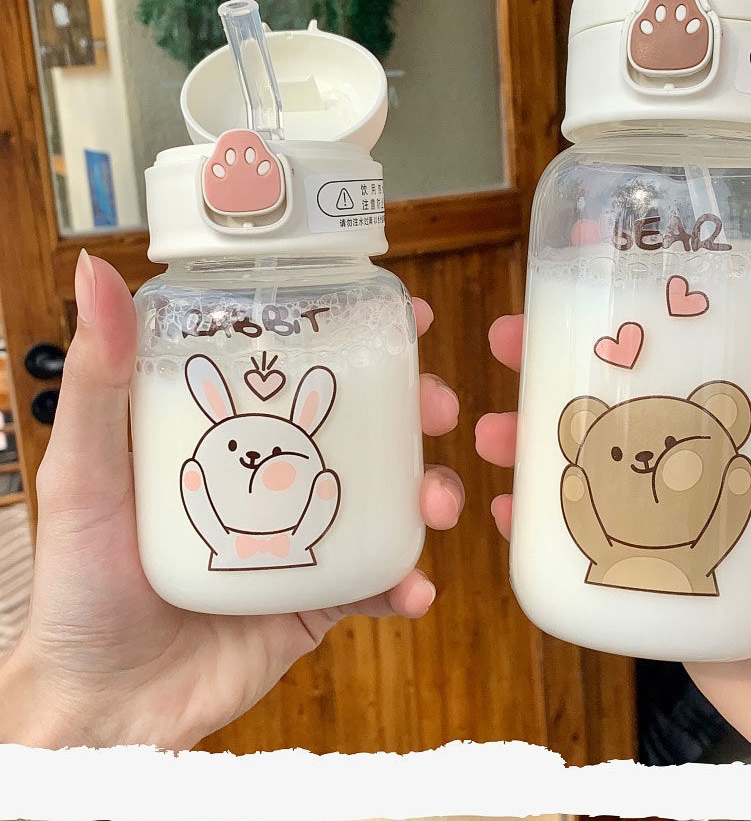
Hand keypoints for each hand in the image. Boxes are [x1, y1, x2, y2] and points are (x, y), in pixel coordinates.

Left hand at [1, 251, 464, 749]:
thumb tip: (96, 275)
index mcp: (231, 435)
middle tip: (436, 408)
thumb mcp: (87, 472)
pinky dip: (407, 582)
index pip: (302, 367)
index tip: (407, 315)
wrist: (105, 708)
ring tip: (435, 505)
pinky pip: (379, 583)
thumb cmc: (81, 584)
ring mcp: (305, 538)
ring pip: (388, 498)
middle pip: (365, 425)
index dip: (361, 335)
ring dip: (429, 492)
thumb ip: (101, 381)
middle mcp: (275, 477)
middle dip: (416, 409)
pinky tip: (414, 589)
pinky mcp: (321, 599)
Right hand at [478, 234, 750, 762]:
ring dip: (536, 434)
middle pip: (627, 391)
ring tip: (490, 424)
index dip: (641, 300)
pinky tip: (505, 508)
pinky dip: (541, 517)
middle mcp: (716, 458)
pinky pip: (585, 535)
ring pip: (594, 459)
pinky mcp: (651, 576)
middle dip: (564, 360)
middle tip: (511, 338)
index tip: (589, 266)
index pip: (699, 336)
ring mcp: (677, 518)